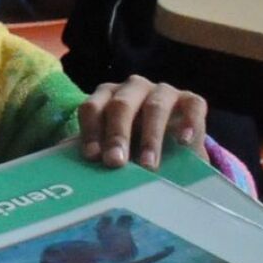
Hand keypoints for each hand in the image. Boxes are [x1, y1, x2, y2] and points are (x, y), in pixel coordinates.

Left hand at [79, 76, 208, 170]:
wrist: (175, 151)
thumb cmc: (134, 149)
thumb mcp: (114, 150)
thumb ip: (97, 153)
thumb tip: (70, 173)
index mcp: (106, 97)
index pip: (92, 108)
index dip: (91, 131)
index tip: (92, 157)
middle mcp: (132, 89)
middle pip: (120, 105)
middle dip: (117, 135)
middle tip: (115, 163)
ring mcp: (163, 92)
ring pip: (155, 107)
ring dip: (150, 137)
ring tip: (148, 165)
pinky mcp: (191, 100)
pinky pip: (192, 105)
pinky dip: (188, 122)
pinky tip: (183, 142)